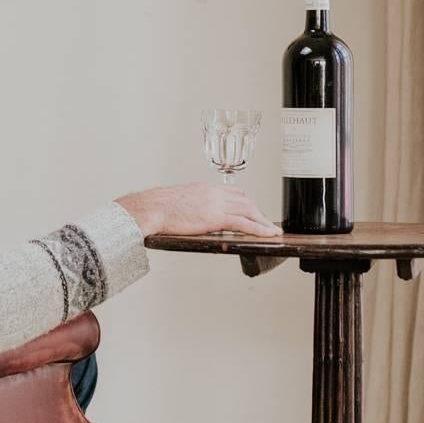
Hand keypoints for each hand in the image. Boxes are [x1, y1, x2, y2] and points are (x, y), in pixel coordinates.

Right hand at [115, 182, 281, 238]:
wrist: (152, 208)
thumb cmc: (158, 207)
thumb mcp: (180, 200)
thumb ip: (193, 205)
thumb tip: (195, 214)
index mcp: (205, 188)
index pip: (234, 192)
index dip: (247, 202)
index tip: (253, 210)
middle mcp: (214, 192)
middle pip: (245, 200)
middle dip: (258, 212)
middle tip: (266, 223)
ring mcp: (216, 204)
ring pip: (249, 210)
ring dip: (262, 221)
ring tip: (271, 231)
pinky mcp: (216, 217)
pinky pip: (244, 223)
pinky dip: (259, 228)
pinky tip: (268, 234)